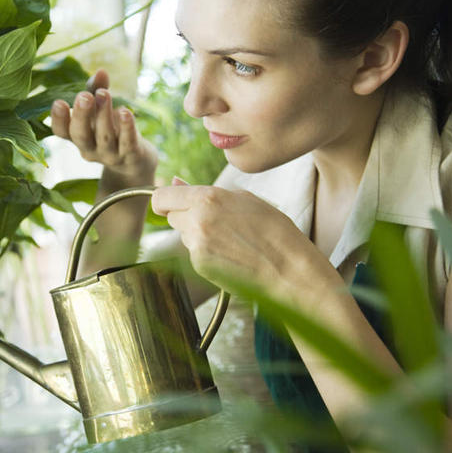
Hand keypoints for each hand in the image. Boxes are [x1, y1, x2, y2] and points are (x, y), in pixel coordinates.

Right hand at [50, 69, 157, 186]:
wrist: (135, 161)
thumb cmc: (112, 129)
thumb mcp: (101, 110)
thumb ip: (97, 90)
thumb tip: (101, 72)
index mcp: (77, 136)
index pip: (61, 131)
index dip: (58, 119)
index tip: (58, 102)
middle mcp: (90, 149)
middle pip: (81, 135)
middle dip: (81, 115)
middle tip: (84, 96)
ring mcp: (110, 155)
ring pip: (105, 137)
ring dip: (103, 115)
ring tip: (104, 93)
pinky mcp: (131, 156)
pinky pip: (128, 143)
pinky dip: (127, 127)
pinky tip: (126, 112)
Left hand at [151, 182, 340, 303]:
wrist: (290, 270)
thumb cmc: (274, 230)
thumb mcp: (244, 199)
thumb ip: (204, 191)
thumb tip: (175, 182)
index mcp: (207, 198)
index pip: (161, 196)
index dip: (165, 199)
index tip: (171, 203)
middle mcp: (197, 221)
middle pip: (171, 216)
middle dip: (185, 216)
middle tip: (215, 220)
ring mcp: (196, 247)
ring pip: (184, 235)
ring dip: (197, 234)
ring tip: (230, 238)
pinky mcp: (200, 267)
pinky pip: (194, 253)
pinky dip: (207, 252)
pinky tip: (231, 254)